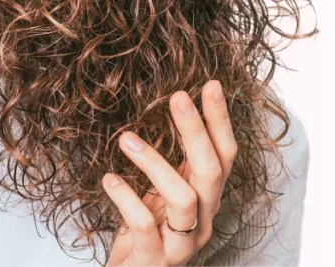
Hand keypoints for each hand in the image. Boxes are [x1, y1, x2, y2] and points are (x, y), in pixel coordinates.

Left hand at [102, 80, 237, 265]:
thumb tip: (174, 108)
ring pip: (184, 199)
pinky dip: (127, 199)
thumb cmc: (145, 232)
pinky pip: (144, 226)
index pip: (225, 157)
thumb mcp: (161, 192)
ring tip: (126, 139)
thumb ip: (172, 162)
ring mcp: (181, 244)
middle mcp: (202, 221)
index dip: (220, 121)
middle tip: (178, 96)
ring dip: (155, 163)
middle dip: (196, 132)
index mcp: (206, 200)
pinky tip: (109, 179)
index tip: (209, 85)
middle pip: (212, 173)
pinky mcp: (154, 260)